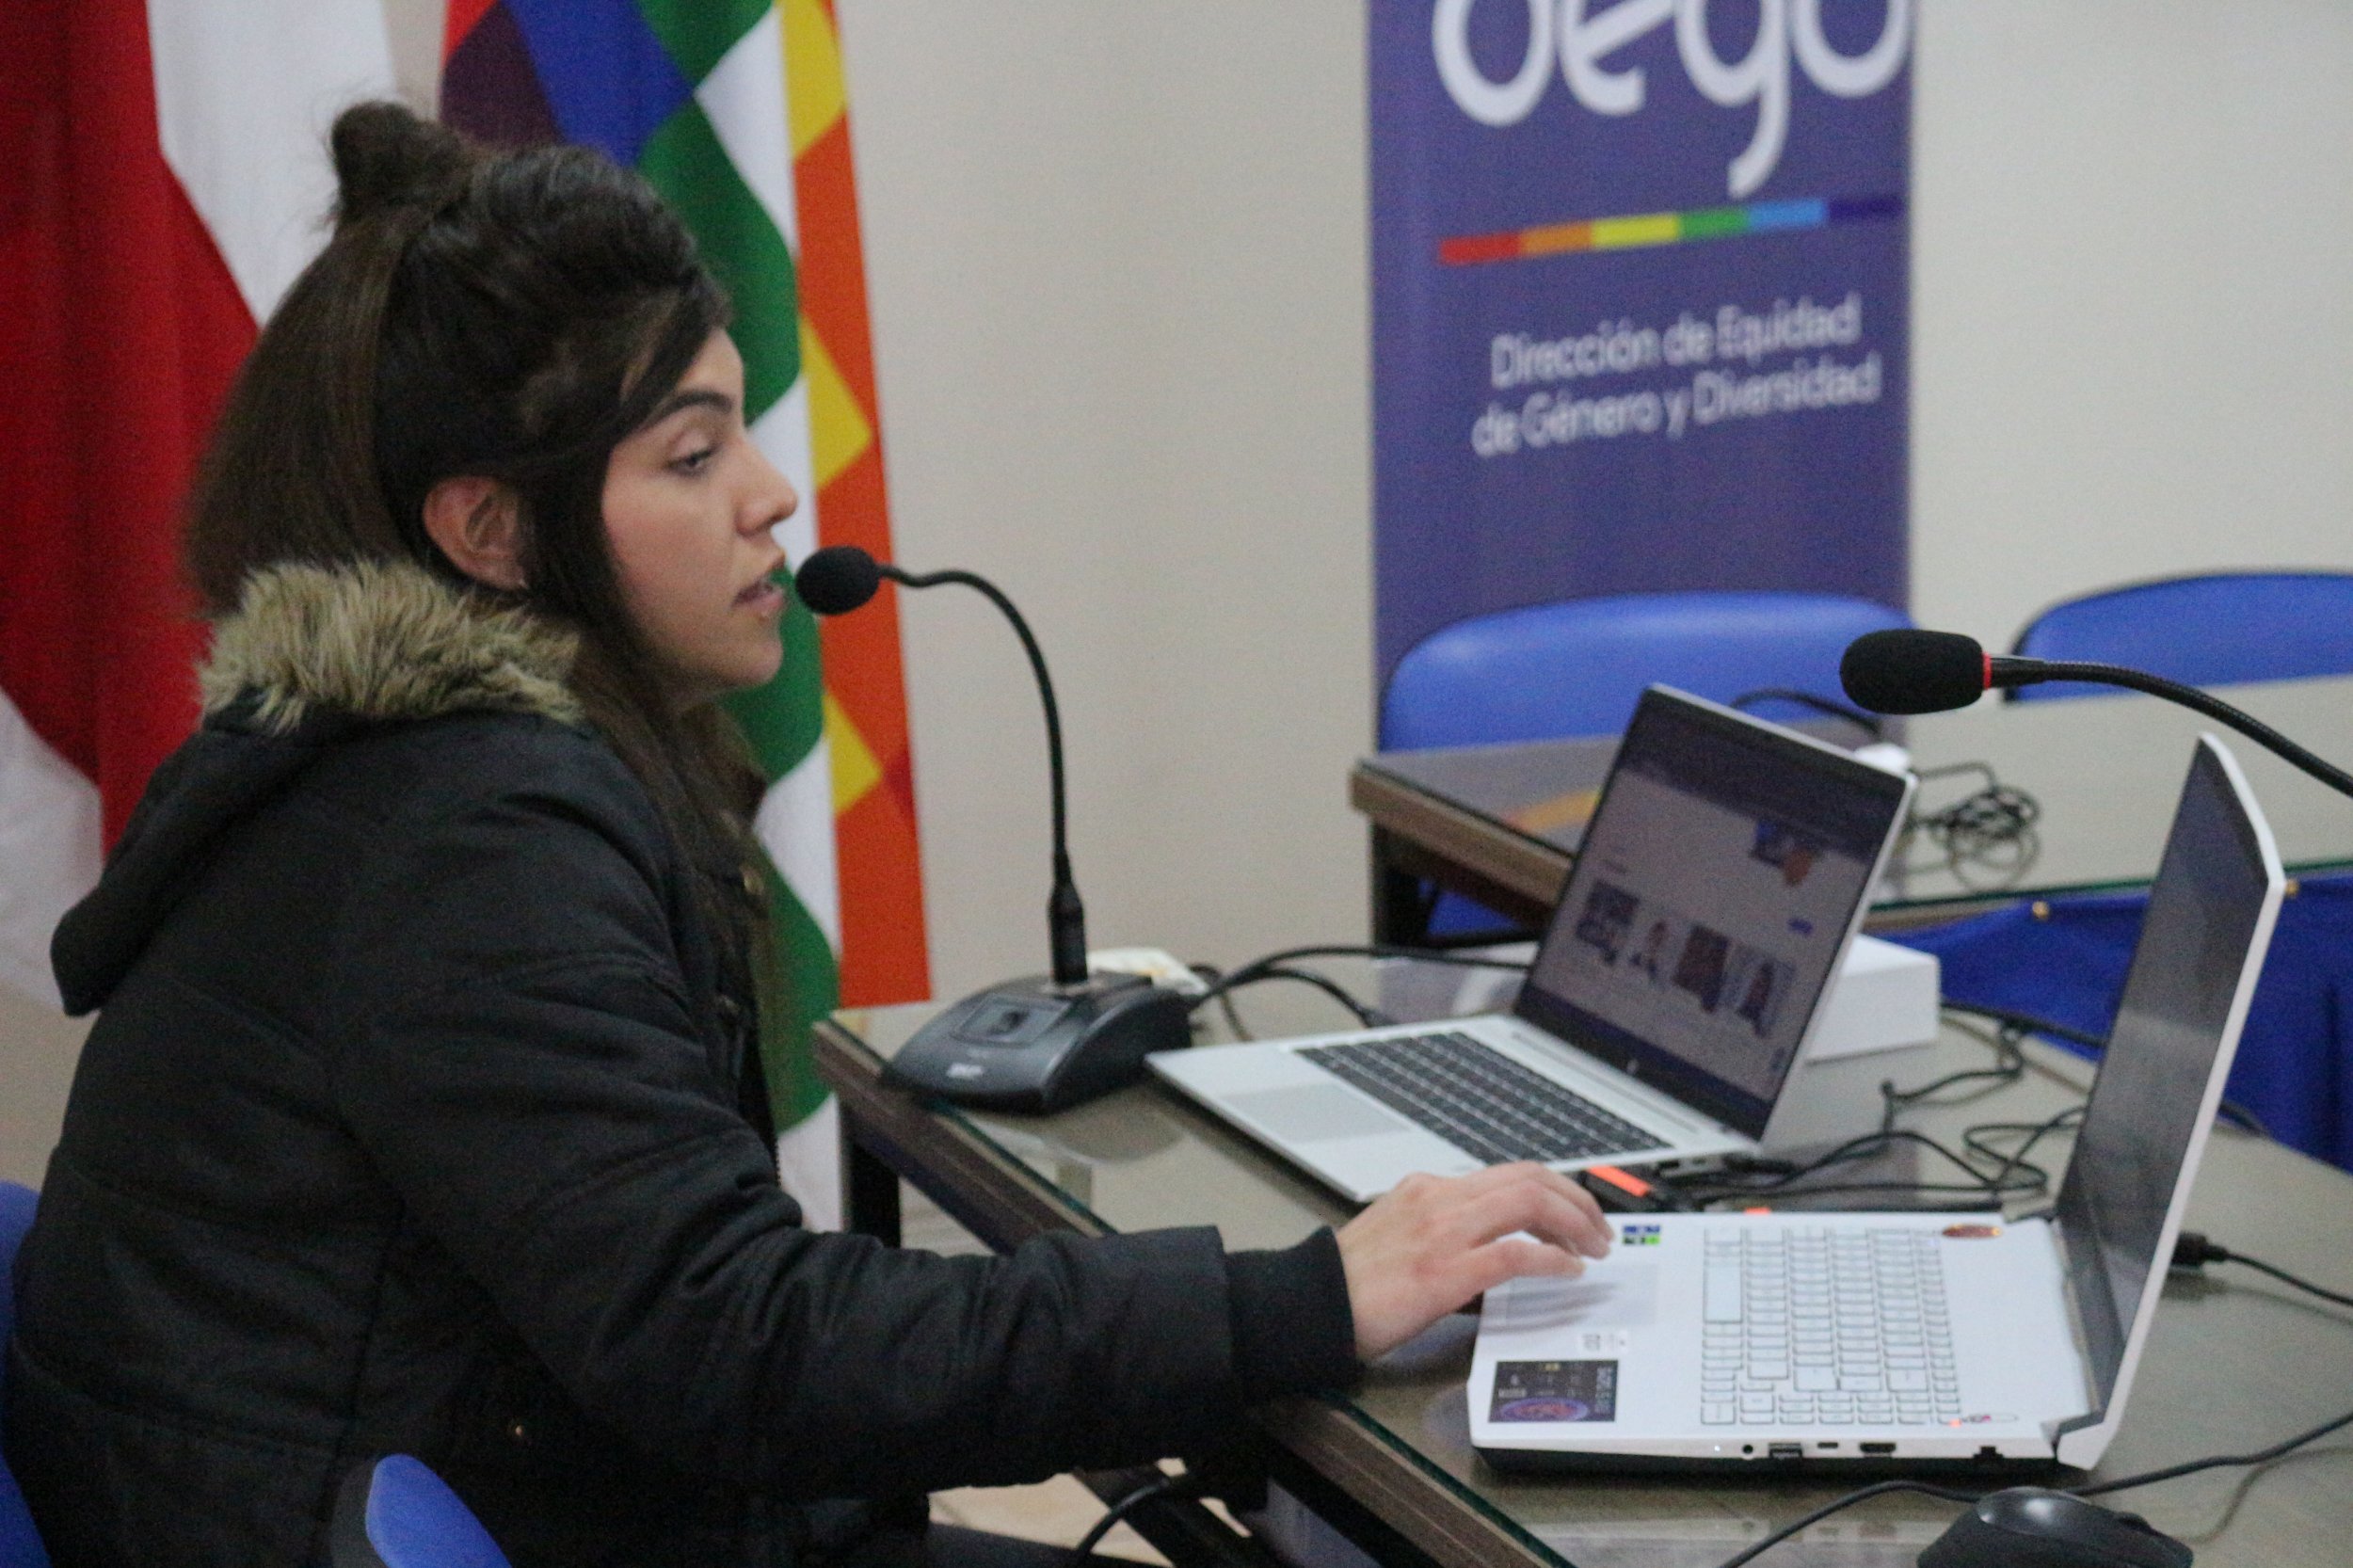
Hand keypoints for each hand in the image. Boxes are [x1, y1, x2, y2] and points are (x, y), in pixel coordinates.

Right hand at [1334, 1163, 1611, 1360]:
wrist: (1310, 1303)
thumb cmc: (1349, 1283)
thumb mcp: (1398, 1235)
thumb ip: (1443, 1231)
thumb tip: (1495, 1250)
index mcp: (1427, 1188)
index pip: (1508, 1174)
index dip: (1554, 1190)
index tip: (1575, 1214)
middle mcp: (1439, 1198)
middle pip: (1528, 1178)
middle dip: (1576, 1201)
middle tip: (1599, 1230)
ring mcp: (1443, 1231)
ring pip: (1529, 1201)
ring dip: (1574, 1223)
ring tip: (1593, 1248)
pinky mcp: (1445, 1270)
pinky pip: (1516, 1252)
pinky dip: (1552, 1258)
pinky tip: (1568, 1270)